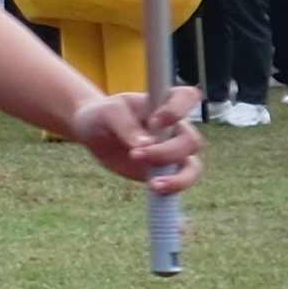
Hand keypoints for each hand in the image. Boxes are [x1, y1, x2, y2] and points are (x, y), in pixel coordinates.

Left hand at [64, 84, 201, 194]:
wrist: (94, 133)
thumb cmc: (104, 115)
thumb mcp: (108, 113)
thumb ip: (126, 124)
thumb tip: (146, 144)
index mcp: (165, 102)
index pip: (187, 97)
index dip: (178, 110)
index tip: (155, 122)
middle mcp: (176, 127)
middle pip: (191, 140)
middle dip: (167, 152)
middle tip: (135, 154)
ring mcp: (174, 151)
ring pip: (193, 167)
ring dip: (179, 178)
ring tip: (154, 185)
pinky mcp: (166, 171)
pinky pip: (180, 182)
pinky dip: (172, 189)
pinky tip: (154, 190)